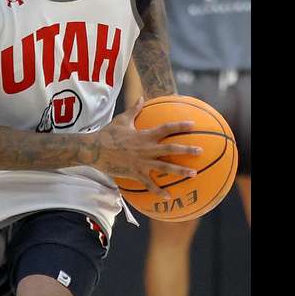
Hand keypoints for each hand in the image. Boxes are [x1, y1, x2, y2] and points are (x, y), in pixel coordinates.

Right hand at [87, 97, 202, 198]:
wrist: (94, 150)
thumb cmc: (107, 134)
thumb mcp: (122, 120)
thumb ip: (134, 110)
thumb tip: (141, 98)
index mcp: (145, 135)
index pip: (166, 128)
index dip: (180, 126)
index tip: (193, 125)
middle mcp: (147, 148)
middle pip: (171, 148)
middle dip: (187, 150)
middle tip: (200, 151)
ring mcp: (142, 162)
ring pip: (165, 167)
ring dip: (181, 171)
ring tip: (194, 174)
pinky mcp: (135, 173)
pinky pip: (149, 184)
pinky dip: (159, 191)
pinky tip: (169, 197)